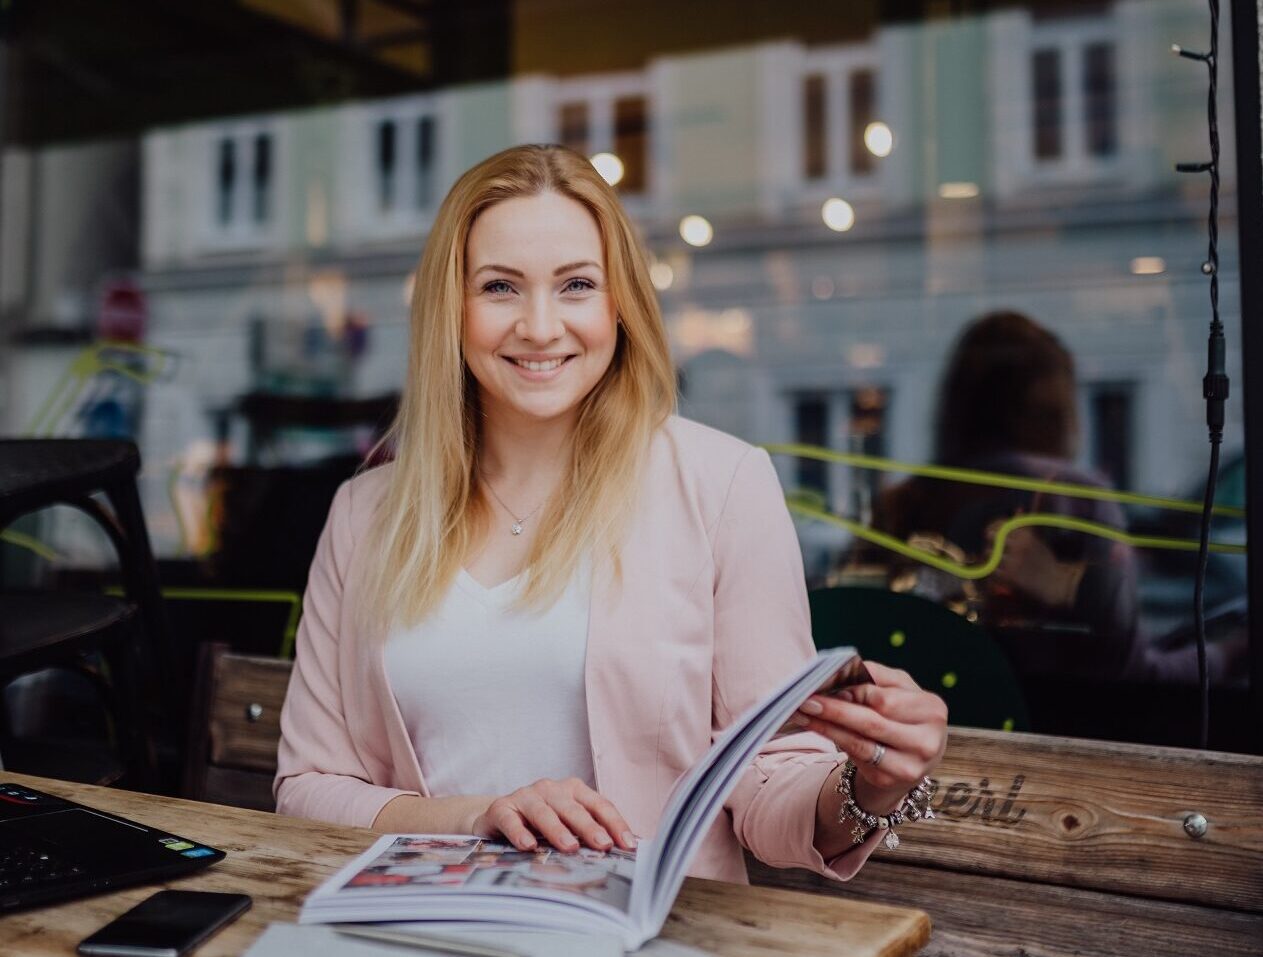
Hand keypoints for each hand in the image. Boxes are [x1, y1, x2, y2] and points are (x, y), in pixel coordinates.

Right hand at [468, 778, 637, 853]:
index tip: (629, 845)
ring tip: (569, 847)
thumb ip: (590, 835)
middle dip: (590, 828)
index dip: (615, 824)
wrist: (500, 817)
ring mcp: (526, 796)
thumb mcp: (568, 825)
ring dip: (557, 829)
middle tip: (603, 845)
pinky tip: (528, 846)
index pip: (599, 805)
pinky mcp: (502, 808)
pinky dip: (519, 832)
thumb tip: (625, 852)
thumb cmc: (541, 824)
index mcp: (573, 790)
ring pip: (544, 812)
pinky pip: (510, 820)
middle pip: (574, 809)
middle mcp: (551, 789)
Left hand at [793, 662, 946, 810]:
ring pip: (860, 742)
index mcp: (932, 710)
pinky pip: (855, 756)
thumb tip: (842, 671)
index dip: (854, 691)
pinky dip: (833, 739)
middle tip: (805, 698)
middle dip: (835, 709)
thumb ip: (876, 675)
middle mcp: (927, 741)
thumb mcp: (898, 687)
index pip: (885, 699)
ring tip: (802, 712)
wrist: (911, 755)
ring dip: (826, 726)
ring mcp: (910, 766)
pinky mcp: (889, 780)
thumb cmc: (903, 712)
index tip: (824, 683)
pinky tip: (815, 726)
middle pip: (872, 722)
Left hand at [985, 520, 1083, 608]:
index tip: (992, 532)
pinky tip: (997, 571)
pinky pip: (991, 569)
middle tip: (992, 548)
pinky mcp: (1009, 576)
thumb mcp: (1037, 540)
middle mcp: (1019, 546)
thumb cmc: (1045, 561)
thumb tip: (1018, 509)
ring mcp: (1013, 562)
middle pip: (992, 537)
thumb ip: (1024, 526)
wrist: (1055, 584)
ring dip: (989, 556)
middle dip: (990, 542)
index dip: (993, 528)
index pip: (1001, 525)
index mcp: (1026, 536)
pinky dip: (991, 569)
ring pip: (989, 553)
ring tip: (994, 560)